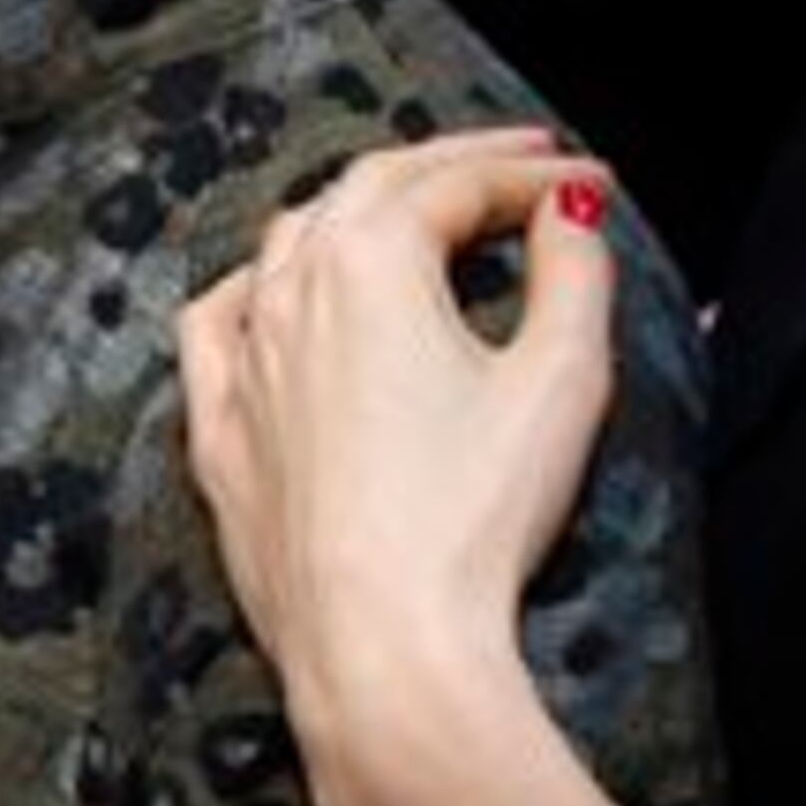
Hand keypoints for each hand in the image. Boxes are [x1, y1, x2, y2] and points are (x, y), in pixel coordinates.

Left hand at [178, 128, 616, 805]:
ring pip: (287, 245)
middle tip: (521, 164)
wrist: (382, 640)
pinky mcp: (216, 431)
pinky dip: (254, 288)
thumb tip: (569, 211)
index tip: (589, 182)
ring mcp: (240, 361)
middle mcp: (284, 293)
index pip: (456, 186)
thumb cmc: (473, 516)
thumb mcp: (559, 380)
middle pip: (367, 192)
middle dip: (449, 168)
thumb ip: (573, 276)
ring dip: (357, 214)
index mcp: (366, 263)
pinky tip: (270, 292)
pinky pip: (216, 326)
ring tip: (416, 214)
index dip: (533, 175)